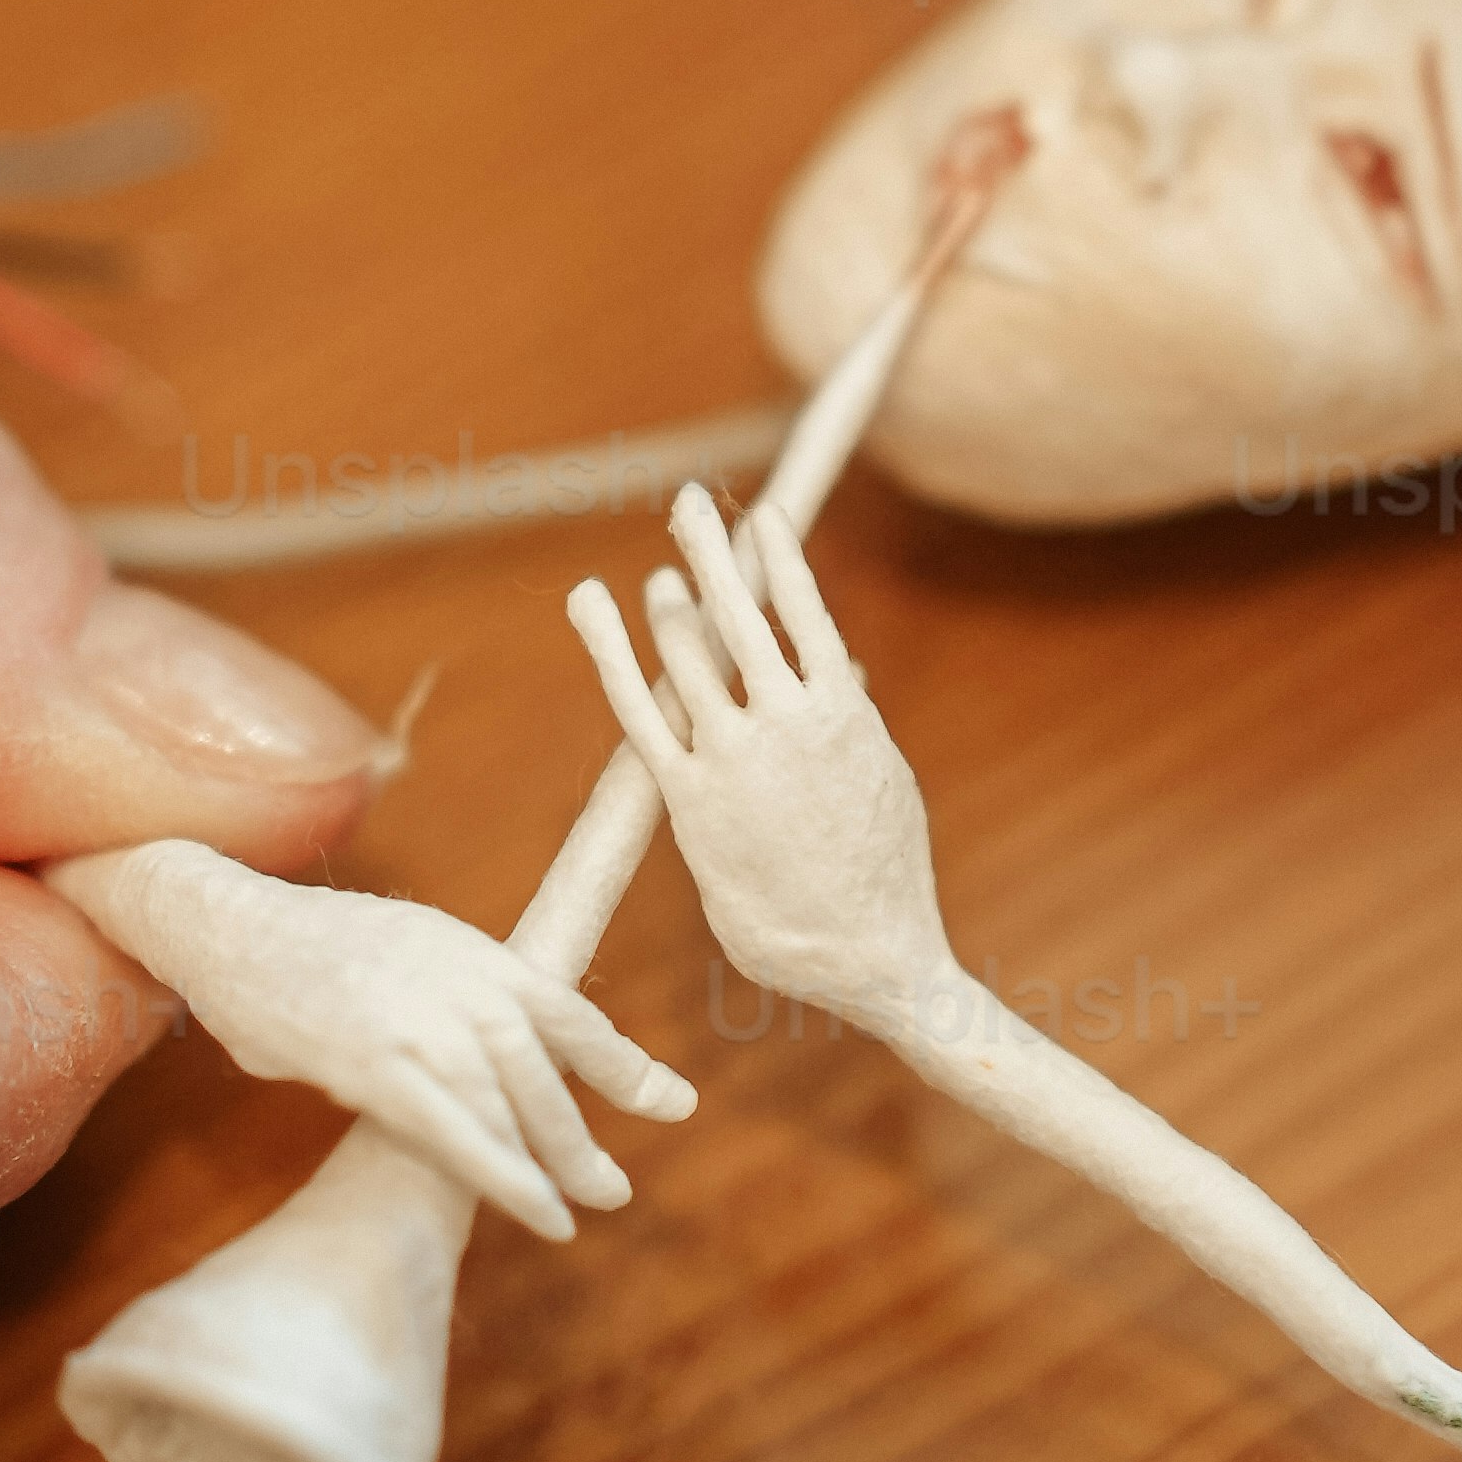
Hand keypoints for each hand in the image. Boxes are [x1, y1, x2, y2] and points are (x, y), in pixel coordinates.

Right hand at [46, 846, 691, 1243]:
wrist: (228, 923)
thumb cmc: (311, 948)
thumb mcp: (411, 950)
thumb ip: (461, 995)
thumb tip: (497, 1048)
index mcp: (475, 954)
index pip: (571, 1015)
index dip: (625, 1066)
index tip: (674, 1104)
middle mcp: (460, 984)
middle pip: (545, 1071)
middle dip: (584, 1136)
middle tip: (616, 1190)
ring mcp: (418, 1023)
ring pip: (508, 1106)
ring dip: (553, 1163)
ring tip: (582, 1208)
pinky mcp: (373, 1065)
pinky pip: (455, 1133)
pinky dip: (505, 1176)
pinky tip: (538, 1210)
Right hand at [565, 496, 960, 1036]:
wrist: (870, 959)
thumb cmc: (797, 944)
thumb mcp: (727, 895)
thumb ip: (714, 829)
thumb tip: (708, 797)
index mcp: (685, 796)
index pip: (635, 700)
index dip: (611, 642)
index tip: (591, 594)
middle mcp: (727, 750)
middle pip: (686, 646)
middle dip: (680, 578)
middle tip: (676, 517)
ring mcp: (786, 729)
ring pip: (739, 624)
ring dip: (717, 557)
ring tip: (693, 502)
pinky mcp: (844, 718)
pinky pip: (809, 628)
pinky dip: (787, 574)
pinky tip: (771, 529)